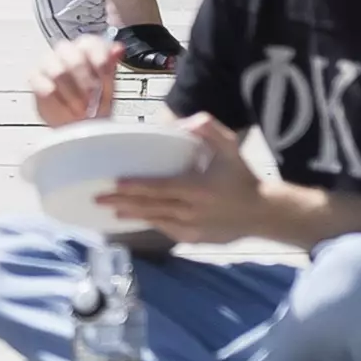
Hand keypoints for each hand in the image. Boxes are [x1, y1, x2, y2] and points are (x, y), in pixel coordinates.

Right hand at [29, 34, 120, 127]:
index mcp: (87, 47)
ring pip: (58, 72)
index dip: (100, 62)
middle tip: (92, 100)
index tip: (104, 81)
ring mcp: (48, 63)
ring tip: (80, 109)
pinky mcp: (35, 78)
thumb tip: (117, 49)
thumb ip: (111, 67)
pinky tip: (66, 109)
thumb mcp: (109, 88)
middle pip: (75, 58)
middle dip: (86, 83)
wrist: (78, 126)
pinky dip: (58, 102)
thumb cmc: (94, 104)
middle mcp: (66, 50)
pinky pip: (45, 87)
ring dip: (72, 95)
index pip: (92, 43)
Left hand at [95, 114, 278, 245]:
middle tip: (99, 198)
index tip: (115, 183)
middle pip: (151, 206)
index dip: (136, 186)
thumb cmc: (242, 177)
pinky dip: (151, 223)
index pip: (160, 187)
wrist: (262, 213)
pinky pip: (167, 230)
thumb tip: (185, 122)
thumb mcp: (230, 147)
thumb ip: (209, 129)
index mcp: (197, 187)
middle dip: (122, 202)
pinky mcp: (195, 238)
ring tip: (111, 210)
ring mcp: (192, 227)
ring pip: (156, 220)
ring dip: (132, 215)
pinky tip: (137, 218)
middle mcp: (191, 210)